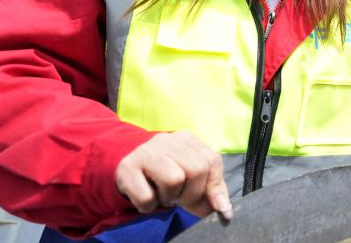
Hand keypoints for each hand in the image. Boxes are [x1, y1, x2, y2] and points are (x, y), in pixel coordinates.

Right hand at [115, 131, 232, 220]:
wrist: (126, 169)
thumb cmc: (164, 173)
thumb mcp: (189, 177)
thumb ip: (209, 190)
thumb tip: (224, 211)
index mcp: (187, 139)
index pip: (212, 161)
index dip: (216, 188)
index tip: (219, 208)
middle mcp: (168, 139)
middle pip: (196, 169)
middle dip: (192, 193)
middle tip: (179, 198)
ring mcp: (146, 151)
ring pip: (174, 180)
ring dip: (170, 197)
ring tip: (162, 194)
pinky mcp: (127, 167)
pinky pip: (147, 197)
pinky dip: (149, 205)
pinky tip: (147, 198)